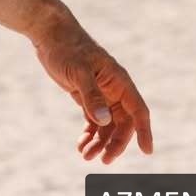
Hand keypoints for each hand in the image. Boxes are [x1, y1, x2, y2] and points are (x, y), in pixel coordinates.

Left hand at [32, 17, 153, 165]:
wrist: (49, 35)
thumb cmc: (67, 48)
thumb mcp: (78, 71)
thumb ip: (91, 95)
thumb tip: (104, 121)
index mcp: (119, 80)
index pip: (138, 110)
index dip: (144, 131)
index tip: (147, 151)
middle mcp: (113, 89)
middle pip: (123, 124)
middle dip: (115, 143)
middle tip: (103, 160)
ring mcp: (101, 94)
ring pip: (107, 125)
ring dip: (100, 142)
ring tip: (86, 156)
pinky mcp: (86, 96)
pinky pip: (94, 121)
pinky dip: (90, 135)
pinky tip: (81, 146)